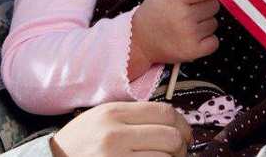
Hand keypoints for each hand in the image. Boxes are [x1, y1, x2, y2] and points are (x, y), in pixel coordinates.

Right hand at [51, 101, 191, 156]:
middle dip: (181, 147)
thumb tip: (172, 122)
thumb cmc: (80, 143)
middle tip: (179, 153)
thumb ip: (132, 116)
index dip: (183, 124)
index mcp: (113, 112)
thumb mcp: (101, 118)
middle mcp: (115, 134)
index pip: (165, 112)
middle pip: (170, 136)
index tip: (185, 134)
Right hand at [130, 0, 219, 71]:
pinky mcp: (193, 51)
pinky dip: (207, 41)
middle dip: (205, 7)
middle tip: (189, 12)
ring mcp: (190, 35)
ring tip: (187, 26)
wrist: (139, 40)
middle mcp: (184, 16)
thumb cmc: (155, 12)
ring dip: (204, 24)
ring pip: (214, 23)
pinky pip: (214, 42)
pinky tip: (193, 38)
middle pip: (214, 5)